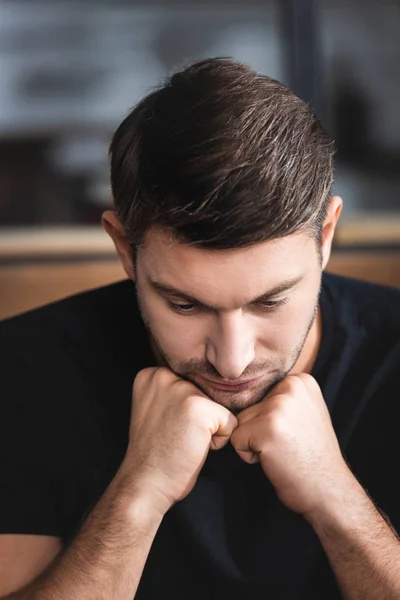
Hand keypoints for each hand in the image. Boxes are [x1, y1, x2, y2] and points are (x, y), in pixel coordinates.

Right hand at [120, 367, 237, 514]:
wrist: (145, 483)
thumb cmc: (155, 453)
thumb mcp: (157, 409)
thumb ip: (175, 392)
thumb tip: (211, 384)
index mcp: (152, 374)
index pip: (193, 382)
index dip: (188, 410)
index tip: (168, 425)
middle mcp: (164, 375)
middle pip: (207, 392)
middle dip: (200, 417)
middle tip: (175, 435)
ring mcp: (182, 390)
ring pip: (219, 407)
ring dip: (209, 428)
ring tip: (184, 441)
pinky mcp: (200, 408)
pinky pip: (230, 422)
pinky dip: (218, 441)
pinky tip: (193, 448)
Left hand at [230, 373, 349, 516]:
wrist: (329, 491)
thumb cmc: (312, 457)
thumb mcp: (307, 413)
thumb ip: (283, 398)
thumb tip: (247, 387)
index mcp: (300, 380)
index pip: (260, 395)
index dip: (269, 419)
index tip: (293, 433)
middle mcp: (290, 386)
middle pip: (248, 407)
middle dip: (259, 430)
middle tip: (288, 445)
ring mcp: (278, 406)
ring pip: (240, 422)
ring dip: (254, 441)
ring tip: (281, 452)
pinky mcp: (265, 428)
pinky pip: (236, 440)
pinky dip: (249, 456)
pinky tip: (274, 460)